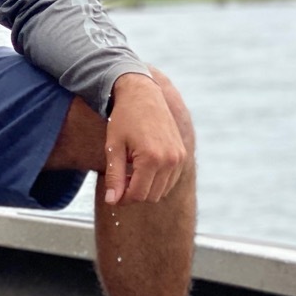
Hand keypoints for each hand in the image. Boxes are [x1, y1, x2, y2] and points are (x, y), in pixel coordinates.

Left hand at [101, 73, 186, 205]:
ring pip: (162, 191)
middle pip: (151, 196)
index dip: (122, 199)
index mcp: (152, 158)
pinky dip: (157, 181)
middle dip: (133, 194)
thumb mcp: (113, 146)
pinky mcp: (183, 155)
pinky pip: (170, 180)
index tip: (112, 194)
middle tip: (119, 182)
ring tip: (130, 172)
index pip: (138, 195)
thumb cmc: (124, 119)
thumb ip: (114, 176)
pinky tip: (143, 167)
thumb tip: (112, 201)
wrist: (142, 94)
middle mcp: (170, 160)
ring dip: (146, 188)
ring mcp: (179, 158)